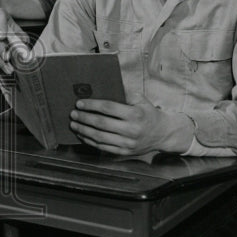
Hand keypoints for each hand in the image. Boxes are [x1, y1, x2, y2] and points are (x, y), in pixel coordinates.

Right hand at [0, 7, 29, 73]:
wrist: (7, 52)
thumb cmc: (15, 41)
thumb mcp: (21, 39)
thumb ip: (22, 42)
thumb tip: (23, 49)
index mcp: (1, 16)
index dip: (0, 25)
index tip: (2, 37)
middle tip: (8, 58)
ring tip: (9, 69)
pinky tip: (0, 68)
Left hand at [70, 98, 192, 155]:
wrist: (163, 134)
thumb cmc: (148, 114)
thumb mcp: (141, 99)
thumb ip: (125, 92)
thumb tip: (104, 84)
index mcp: (135, 114)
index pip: (108, 108)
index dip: (92, 105)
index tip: (80, 103)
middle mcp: (131, 130)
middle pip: (101, 124)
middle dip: (84, 118)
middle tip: (73, 114)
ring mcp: (127, 143)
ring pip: (100, 137)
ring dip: (84, 130)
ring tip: (74, 124)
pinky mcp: (125, 152)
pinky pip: (103, 147)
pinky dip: (90, 141)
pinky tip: (83, 135)